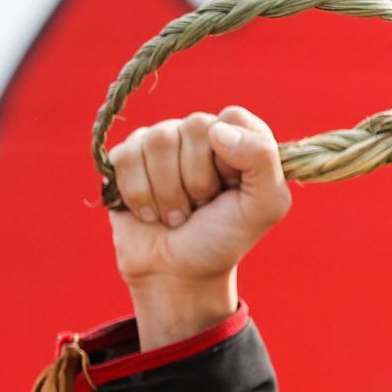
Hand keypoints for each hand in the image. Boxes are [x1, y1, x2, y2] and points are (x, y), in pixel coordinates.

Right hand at [107, 106, 290, 338]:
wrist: (178, 273)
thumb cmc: (223, 238)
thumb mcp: (265, 206)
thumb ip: (263, 159)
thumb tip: (217, 129)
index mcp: (239, 138)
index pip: (233, 117)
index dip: (231, 156)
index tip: (232, 187)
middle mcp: (200, 133)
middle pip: (194, 126)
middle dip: (199, 180)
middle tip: (202, 206)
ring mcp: (161, 141)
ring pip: (159, 140)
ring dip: (169, 192)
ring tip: (177, 213)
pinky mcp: (127, 157)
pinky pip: (127, 157)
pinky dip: (140, 196)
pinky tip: (150, 213)